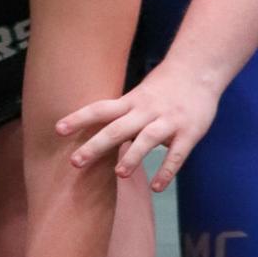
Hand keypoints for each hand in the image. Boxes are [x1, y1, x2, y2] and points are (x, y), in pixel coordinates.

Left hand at [58, 59, 223, 190]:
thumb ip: (121, 114)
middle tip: (75, 162)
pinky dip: (167, 170)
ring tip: (118, 174)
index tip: (58, 129)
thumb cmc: (164, 86)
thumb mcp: (139, 95)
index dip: (79, 118)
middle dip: (96, 145)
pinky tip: (157, 187)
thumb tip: (96, 132)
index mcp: (131, 102)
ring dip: (133, 156)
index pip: (100, 109)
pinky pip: (177, 154)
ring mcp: (168, 121)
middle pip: (117, 128)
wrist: (199, 69)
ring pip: (147, 139)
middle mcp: (146, 111)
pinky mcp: (189, 132)